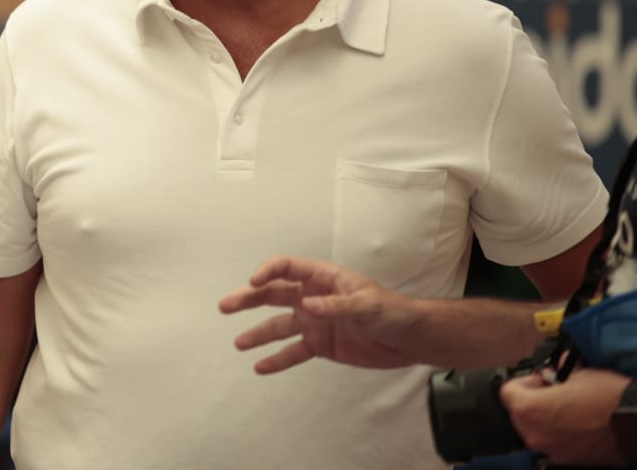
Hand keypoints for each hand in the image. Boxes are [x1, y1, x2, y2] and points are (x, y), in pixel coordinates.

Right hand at [218, 256, 422, 373]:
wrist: (409, 340)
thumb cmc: (392, 311)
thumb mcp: (369, 305)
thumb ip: (338, 306)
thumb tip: (308, 307)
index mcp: (323, 279)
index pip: (287, 268)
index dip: (268, 271)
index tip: (253, 282)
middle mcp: (312, 298)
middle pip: (273, 295)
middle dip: (248, 299)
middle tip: (226, 306)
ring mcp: (314, 322)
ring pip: (278, 326)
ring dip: (257, 333)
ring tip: (238, 343)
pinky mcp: (320, 345)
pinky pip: (294, 352)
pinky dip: (277, 359)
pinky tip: (260, 367)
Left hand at [499, 368, 628, 466]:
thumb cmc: (608, 397)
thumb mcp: (577, 373)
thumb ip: (555, 370)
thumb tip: (553, 367)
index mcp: (530, 409)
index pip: (506, 392)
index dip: (524, 382)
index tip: (541, 379)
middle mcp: (535, 434)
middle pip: (518, 412)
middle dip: (532, 400)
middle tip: (555, 392)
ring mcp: (551, 450)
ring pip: (534, 429)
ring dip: (544, 418)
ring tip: (569, 408)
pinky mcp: (567, 460)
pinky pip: (551, 443)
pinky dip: (557, 433)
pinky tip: (577, 424)